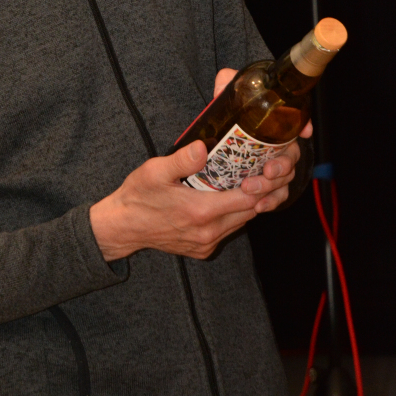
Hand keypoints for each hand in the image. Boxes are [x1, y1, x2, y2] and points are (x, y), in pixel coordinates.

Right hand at [89, 140, 258, 260]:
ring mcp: (206, 242)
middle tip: (272, 170)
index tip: (270, 167)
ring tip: (257, 181)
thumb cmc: (138, 196)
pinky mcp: (202, 249)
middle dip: (264, 192)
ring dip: (251, 204)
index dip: (263, 184)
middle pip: (250, 212)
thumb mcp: (155, 171)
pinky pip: (228, 230)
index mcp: (201, 211)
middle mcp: (208, 231)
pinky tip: (233, 198)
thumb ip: (182, 160)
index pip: (247, 199)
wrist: (124, 226)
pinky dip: (236, 215)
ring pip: (241, 222)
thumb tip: (202, 147)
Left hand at [212, 67, 312, 210]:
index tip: (304, 131)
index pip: (296, 122)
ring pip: (284, 178)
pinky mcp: (266, 185)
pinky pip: (276, 196)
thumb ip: (227, 83)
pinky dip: (270, 202)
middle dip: (282, 165)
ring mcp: (273, 166)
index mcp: (273, 123)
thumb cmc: (226, 117)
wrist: (212, 141)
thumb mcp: (226, 97)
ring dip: (271, 186)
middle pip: (291, 156)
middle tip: (266, 170)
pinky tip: (259, 206)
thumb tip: (225, 79)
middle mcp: (278, 144)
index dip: (303, 125)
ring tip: (249, 188)